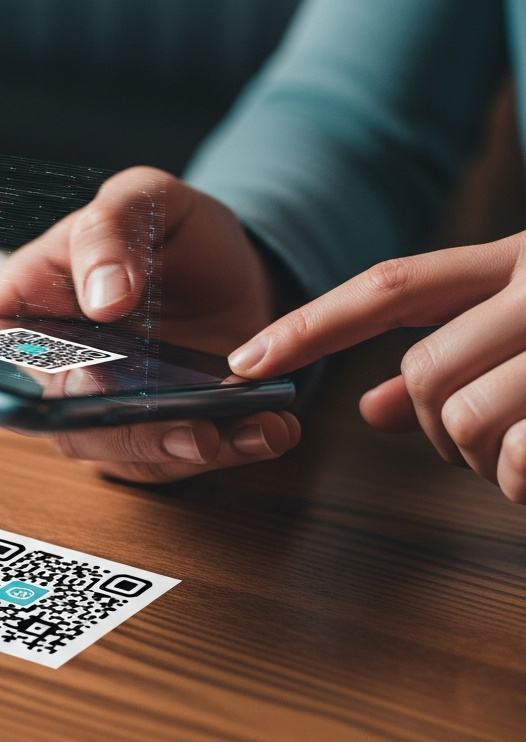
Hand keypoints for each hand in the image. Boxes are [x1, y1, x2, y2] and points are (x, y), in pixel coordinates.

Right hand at [0, 167, 301, 482]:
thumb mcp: (142, 200)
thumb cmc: (168, 234)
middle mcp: (53, 372)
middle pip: (53, 422)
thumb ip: (110, 230)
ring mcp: (101, 412)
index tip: (29, 393)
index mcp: (21, 311)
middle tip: (161, 419)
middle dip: (111, 428)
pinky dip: (228, 448)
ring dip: (176, 446)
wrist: (234, 273)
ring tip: (225, 429)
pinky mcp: (155, 436)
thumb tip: (102, 296)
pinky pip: (179, 456)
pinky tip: (265, 430)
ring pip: (119, 450)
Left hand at [228, 232, 525, 503]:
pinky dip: (521, 479)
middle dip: (432, 425)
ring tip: (522, 448)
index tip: (244, 360)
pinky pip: (519, 457)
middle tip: (477, 443)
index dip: (309, 326)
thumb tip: (370, 409)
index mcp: (514, 262)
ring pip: (462, 419)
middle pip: (422, 369)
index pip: (389, 286)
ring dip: (481, 458)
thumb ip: (447, 367)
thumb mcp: (525, 337)